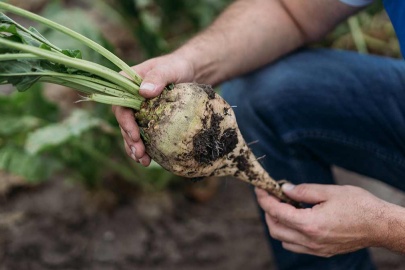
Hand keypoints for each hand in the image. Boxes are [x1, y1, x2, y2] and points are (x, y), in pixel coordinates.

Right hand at [112, 53, 194, 165]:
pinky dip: (144, 147)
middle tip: (140, 154)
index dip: (124, 122)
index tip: (135, 134)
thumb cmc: (177, 67)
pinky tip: (149, 160)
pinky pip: (142, 134)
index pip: (119, 104)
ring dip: (135, 148)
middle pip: (123, 122)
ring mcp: (137, 110)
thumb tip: (144, 92)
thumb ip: (157, 76)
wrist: (190, 72)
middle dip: (130, 140)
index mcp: (126, 84)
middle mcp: (128, 98)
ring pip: (131, 132)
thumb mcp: (168, 68)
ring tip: (143, 161)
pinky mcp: (148, 119)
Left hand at [256, 184, 389, 256]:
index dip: (264, 199)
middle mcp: (310, 241)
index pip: (277, 212)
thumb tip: (284, 188)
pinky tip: (296, 219)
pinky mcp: (322, 252)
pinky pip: (296, 246)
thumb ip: (303, 190)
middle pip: (275, 229)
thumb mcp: (329, 191)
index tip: (260, 189)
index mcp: (310, 224)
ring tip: (283, 207)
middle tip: (271, 196)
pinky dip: (289, 233)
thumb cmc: (359, 205)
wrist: (381, 225)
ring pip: (284, 240)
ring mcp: (316, 249)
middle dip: (268, 212)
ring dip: (277, 224)